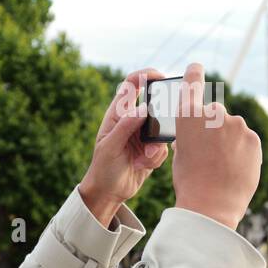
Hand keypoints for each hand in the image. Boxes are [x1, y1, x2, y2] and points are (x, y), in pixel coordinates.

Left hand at [78, 67, 170, 225]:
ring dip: (155, 146)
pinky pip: (164, 147)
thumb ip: (125, 127)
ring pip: (162, 130)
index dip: (145, 75)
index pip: (132, 85)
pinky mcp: (152, 149)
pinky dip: (156, 157)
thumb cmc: (103, 168)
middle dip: (159, 120)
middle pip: (155, 106)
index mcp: (118, 114)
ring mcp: (143, 135)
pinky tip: (142, 166)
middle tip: (154, 137)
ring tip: (141, 159)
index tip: (160, 76)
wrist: (109, 192)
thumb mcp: (110, 147)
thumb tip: (143, 108)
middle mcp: (132, 121)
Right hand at [171, 62, 261, 229]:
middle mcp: (213, 113)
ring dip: (229, 139)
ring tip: (223, 164)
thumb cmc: (190, 180)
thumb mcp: (180, 152)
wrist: (212, 205)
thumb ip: (191, 134)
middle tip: (210, 151)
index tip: (196, 66)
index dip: (194, 73)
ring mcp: (236, 125)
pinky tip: (235, 166)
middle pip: (214, 112)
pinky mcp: (253, 138)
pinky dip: (242, 149)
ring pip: (232, 128)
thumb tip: (200, 131)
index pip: (192, 81)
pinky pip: (246, 139)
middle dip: (213, 126)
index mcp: (188, 114)